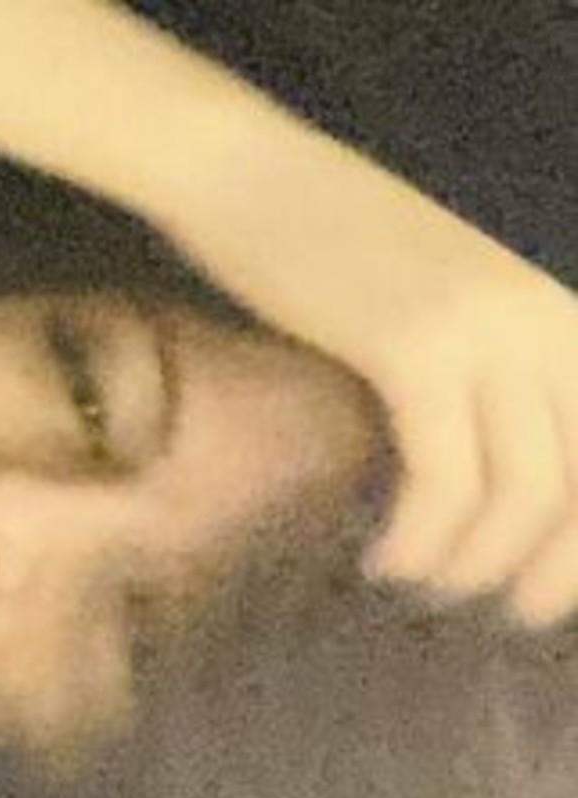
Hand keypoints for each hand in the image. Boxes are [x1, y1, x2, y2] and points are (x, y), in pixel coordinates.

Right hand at [361, 265, 577, 627]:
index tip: (549, 590)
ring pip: (520, 491)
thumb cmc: (333, 249)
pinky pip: (443, 478)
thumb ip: (484, 378)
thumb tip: (491, 488)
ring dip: (473, 563)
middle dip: (554, 570)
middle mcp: (545, 319)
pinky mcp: (415, 348)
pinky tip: (385, 558)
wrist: (254, 180)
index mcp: (561, 312)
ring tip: (423, 584)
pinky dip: (419, 538)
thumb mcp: (438, 311)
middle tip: (507, 613)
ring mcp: (484, 330)